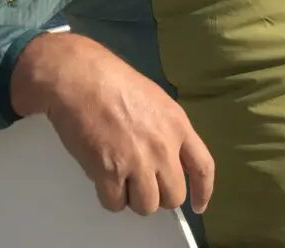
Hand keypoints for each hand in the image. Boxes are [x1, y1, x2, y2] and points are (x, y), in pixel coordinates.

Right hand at [10, 32, 214, 215]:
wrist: (81, 79)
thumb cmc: (115, 82)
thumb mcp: (156, 101)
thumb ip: (167, 131)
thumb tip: (166, 159)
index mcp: (178, 126)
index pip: (203, 167)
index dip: (203, 191)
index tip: (198, 205)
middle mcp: (163, 148)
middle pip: (174, 196)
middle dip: (159, 194)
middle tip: (143, 183)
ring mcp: (137, 162)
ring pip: (146, 206)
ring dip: (133, 198)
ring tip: (121, 178)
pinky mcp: (109, 172)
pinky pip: (115, 204)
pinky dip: (109, 197)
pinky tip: (103, 178)